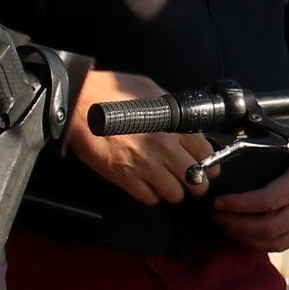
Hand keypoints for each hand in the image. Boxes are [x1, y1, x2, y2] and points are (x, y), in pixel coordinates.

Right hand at [65, 67, 209, 205]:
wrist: (78, 101)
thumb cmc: (112, 91)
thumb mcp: (150, 90)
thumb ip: (170, 110)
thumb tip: (183, 124)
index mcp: (175, 125)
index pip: (207, 155)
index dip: (209, 166)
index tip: (206, 170)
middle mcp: (165, 148)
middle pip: (195, 181)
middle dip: (195, 184)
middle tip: (188, 182)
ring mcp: (145, 165)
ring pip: (174, 195)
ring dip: (173, 192)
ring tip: (166, 186)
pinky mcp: (125, 178)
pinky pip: (149, 199)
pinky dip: (151, 196)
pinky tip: (147, 187)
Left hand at [209, 127, 288, 255]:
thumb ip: (272, 129)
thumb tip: (239, 129)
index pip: (267, 202)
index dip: (239, 205)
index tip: (219, 202)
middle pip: (269, 227)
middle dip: (237, 225)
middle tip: (217, 216)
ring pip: (278, 242)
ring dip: (247, 238)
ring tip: (227, 226)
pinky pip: (287, 241)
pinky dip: (264, 241)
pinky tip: (247, 232)